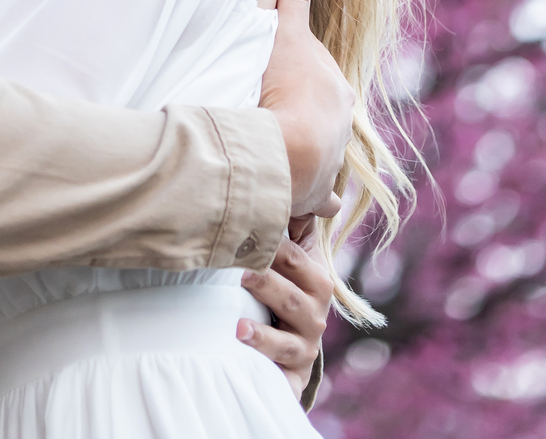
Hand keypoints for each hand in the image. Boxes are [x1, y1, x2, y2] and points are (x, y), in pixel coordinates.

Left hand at [238, 223, 332, 398]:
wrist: (288, 347)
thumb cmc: (278, 288)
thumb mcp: (283, 261)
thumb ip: (280, 226)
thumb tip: (265, 176)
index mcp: (315, 280)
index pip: (296, 258)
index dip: (272, 245)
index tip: (243, 230)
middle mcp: (315, 315)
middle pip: (290, 298)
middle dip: (265, 284)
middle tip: (238, 272)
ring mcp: (304, 348)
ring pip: (285, 342)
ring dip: (262, 335)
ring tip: (237, 328)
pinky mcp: (292, 378)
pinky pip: (281, 377)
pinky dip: (265, 371)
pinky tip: (244, 359)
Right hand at [259, 0, 354, 217]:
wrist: (286, 148)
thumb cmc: (284, 89)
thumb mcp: (287, 35)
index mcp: (338, 93)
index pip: (322, 81)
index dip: (301, 79)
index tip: (281, 80)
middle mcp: (342, 130)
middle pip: (327, 121)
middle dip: (310, 120)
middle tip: (280, 116)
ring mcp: (332, 164)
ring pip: (328, 161)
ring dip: (313, 161)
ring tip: (289, 160)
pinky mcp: (317, 196)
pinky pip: (319, 203)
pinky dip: (312, 203)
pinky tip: (301, 206)